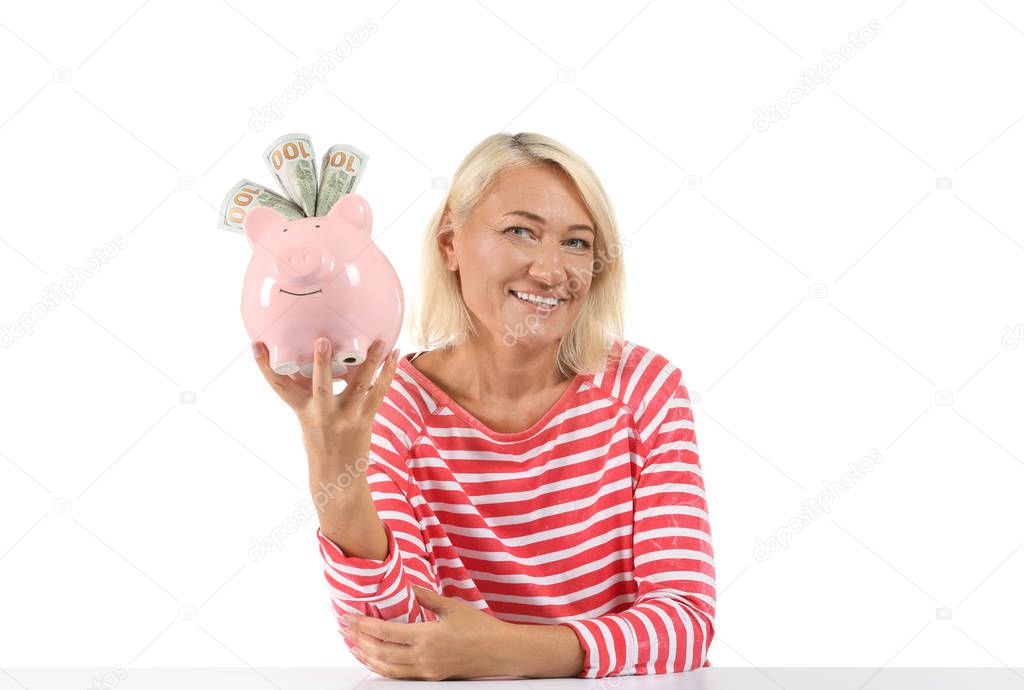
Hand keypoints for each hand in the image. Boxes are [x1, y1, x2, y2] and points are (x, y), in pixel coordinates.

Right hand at [251, 337, 397, 483]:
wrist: (337, 478)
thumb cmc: (321, 445)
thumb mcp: (307, 421)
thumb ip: (309, 395)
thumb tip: (314, 363)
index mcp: (303, 412)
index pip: (280, 387)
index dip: (265, 367)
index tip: (256, 346)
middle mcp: (323, 414)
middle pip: (321, 386)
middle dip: (322, 363)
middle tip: (323, 341)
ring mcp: (346, 418)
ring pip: (360, 386)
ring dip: (371, 362)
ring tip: (380, 342)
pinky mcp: (365, 421)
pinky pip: (379, 393)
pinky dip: (388, 373)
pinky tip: (395, 356)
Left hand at [340, 586, 516, 679]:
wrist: (501, 653)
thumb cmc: (482, 628)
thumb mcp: (454, 606)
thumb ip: (427, 598)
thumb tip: (408, 587)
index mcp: (427, 637)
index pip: (385, 632)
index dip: (363, 625)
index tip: (348, 618)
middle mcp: (423, 658)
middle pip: (380, 653)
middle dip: (358, 641)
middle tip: (343, 629)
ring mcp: (427, 670)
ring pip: (387, 668)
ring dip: (366, 656)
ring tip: (352, 645)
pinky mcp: (431, 677)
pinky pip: (399, 675)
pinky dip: (382, 667)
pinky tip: (375, 659)